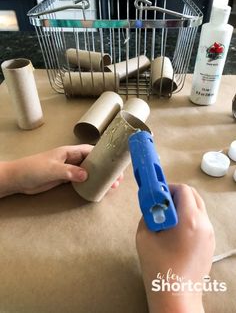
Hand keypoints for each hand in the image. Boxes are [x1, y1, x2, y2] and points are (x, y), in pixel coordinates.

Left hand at [0, 145, 122, 196]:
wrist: (18, 179)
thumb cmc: (33, 169)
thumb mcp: (52, 169)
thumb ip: (69, 171)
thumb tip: (86, 175)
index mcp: (69, 152)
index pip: (90, 150)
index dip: (103, 155)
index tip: (114, 162)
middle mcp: (71, 159)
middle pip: (92, 162)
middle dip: (104, 168)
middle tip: (116, 178)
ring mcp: (68, 169)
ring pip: (88, 171)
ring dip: (99, 177)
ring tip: (111, 185)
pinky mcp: (65, 179)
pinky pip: (81, 180)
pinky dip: (90, 183)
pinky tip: (97, 188)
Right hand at [136, 184, 214, 312]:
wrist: (175, 294)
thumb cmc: (158, 266)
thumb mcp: (144, 236)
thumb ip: (148, 215)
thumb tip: (151, 205)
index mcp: (189, 220)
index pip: (183, 190)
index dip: (169, 188)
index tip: (157, 194)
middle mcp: (204, 224)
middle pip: (194, 196)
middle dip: (177, 195)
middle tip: (161, 204)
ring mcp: (210, 234)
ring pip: (198, 208)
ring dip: (183, 206)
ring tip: (168, 218)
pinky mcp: (210, 243)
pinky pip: (201, 221)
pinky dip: (189, 218)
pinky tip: (176, 231)